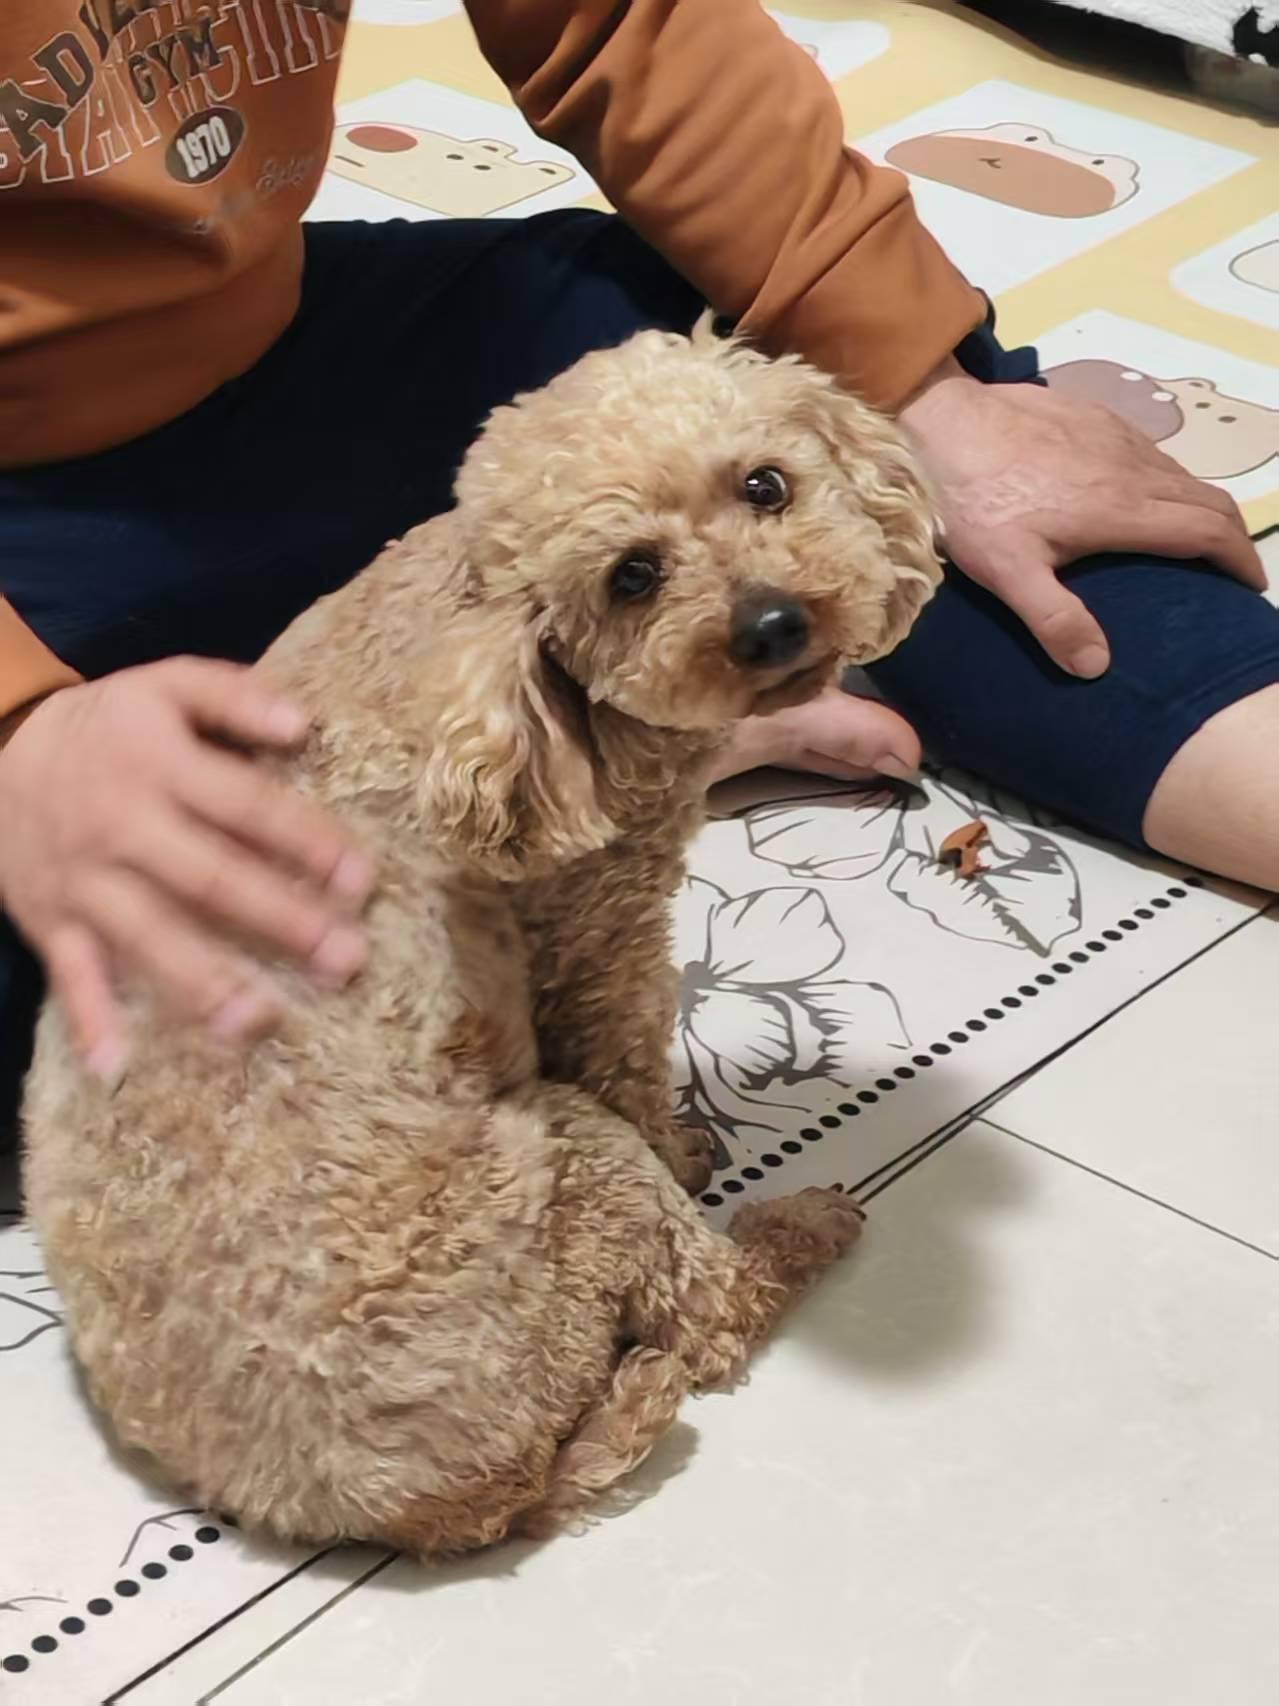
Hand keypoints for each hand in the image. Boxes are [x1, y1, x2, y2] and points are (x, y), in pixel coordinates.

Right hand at [0, 659, 373, 1079]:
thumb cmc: (109, 724)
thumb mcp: (166, 684)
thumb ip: (235, 695)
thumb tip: (302, 721)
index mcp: (162, 766)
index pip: (248, 807)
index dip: (307, 842)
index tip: (361, 880)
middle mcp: (125, 827)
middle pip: (211, 880)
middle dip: (280, 922)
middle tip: (345, 960)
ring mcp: (85, 882)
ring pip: (147, 936)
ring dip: (202, 983)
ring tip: (259, 1022)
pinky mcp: (50, 921)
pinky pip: (70, 976)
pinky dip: (89, 1021)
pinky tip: (117, 1067)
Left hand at [899, 357, 1266, 677]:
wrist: (941, 422)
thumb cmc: (972, 502)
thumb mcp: (1006, 571)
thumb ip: (1054, 618)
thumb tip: (1097, 666)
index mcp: (1124, 509)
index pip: (1208, 530)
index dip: (1238, 558)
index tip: (1249, 586)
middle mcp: (1134, 466)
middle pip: (1206, 499)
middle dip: (1227, 536)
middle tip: (1228, 569)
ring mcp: (1115, 435)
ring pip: (1179, 471)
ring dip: (1196, 506)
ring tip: (1190, 540)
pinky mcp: (1092, 415)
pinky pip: (1148, 449)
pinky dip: (1164, 478)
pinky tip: (1140, 496)